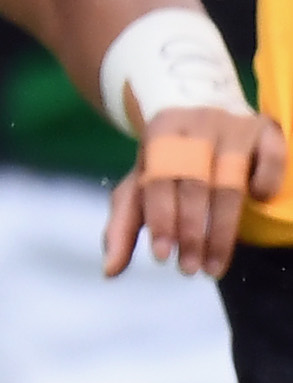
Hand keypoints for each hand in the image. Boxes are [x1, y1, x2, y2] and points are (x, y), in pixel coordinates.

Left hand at [105, 101, 281, 278]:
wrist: (200, 111)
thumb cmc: (167, 161)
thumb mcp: (138, 187)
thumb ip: (122, 226)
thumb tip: (109, 270)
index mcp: (160, 133)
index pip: (158, 181)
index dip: (161, 220)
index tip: (163, 257)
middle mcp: (198, 125)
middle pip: (195, 185)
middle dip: (192, 233)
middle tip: (190, 269)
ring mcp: (235, 126)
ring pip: (231, 183)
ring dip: (222, 230)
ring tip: (213, 265)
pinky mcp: (267, 130)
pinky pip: (272, 159)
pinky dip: (264, 185)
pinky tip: (256, 205)